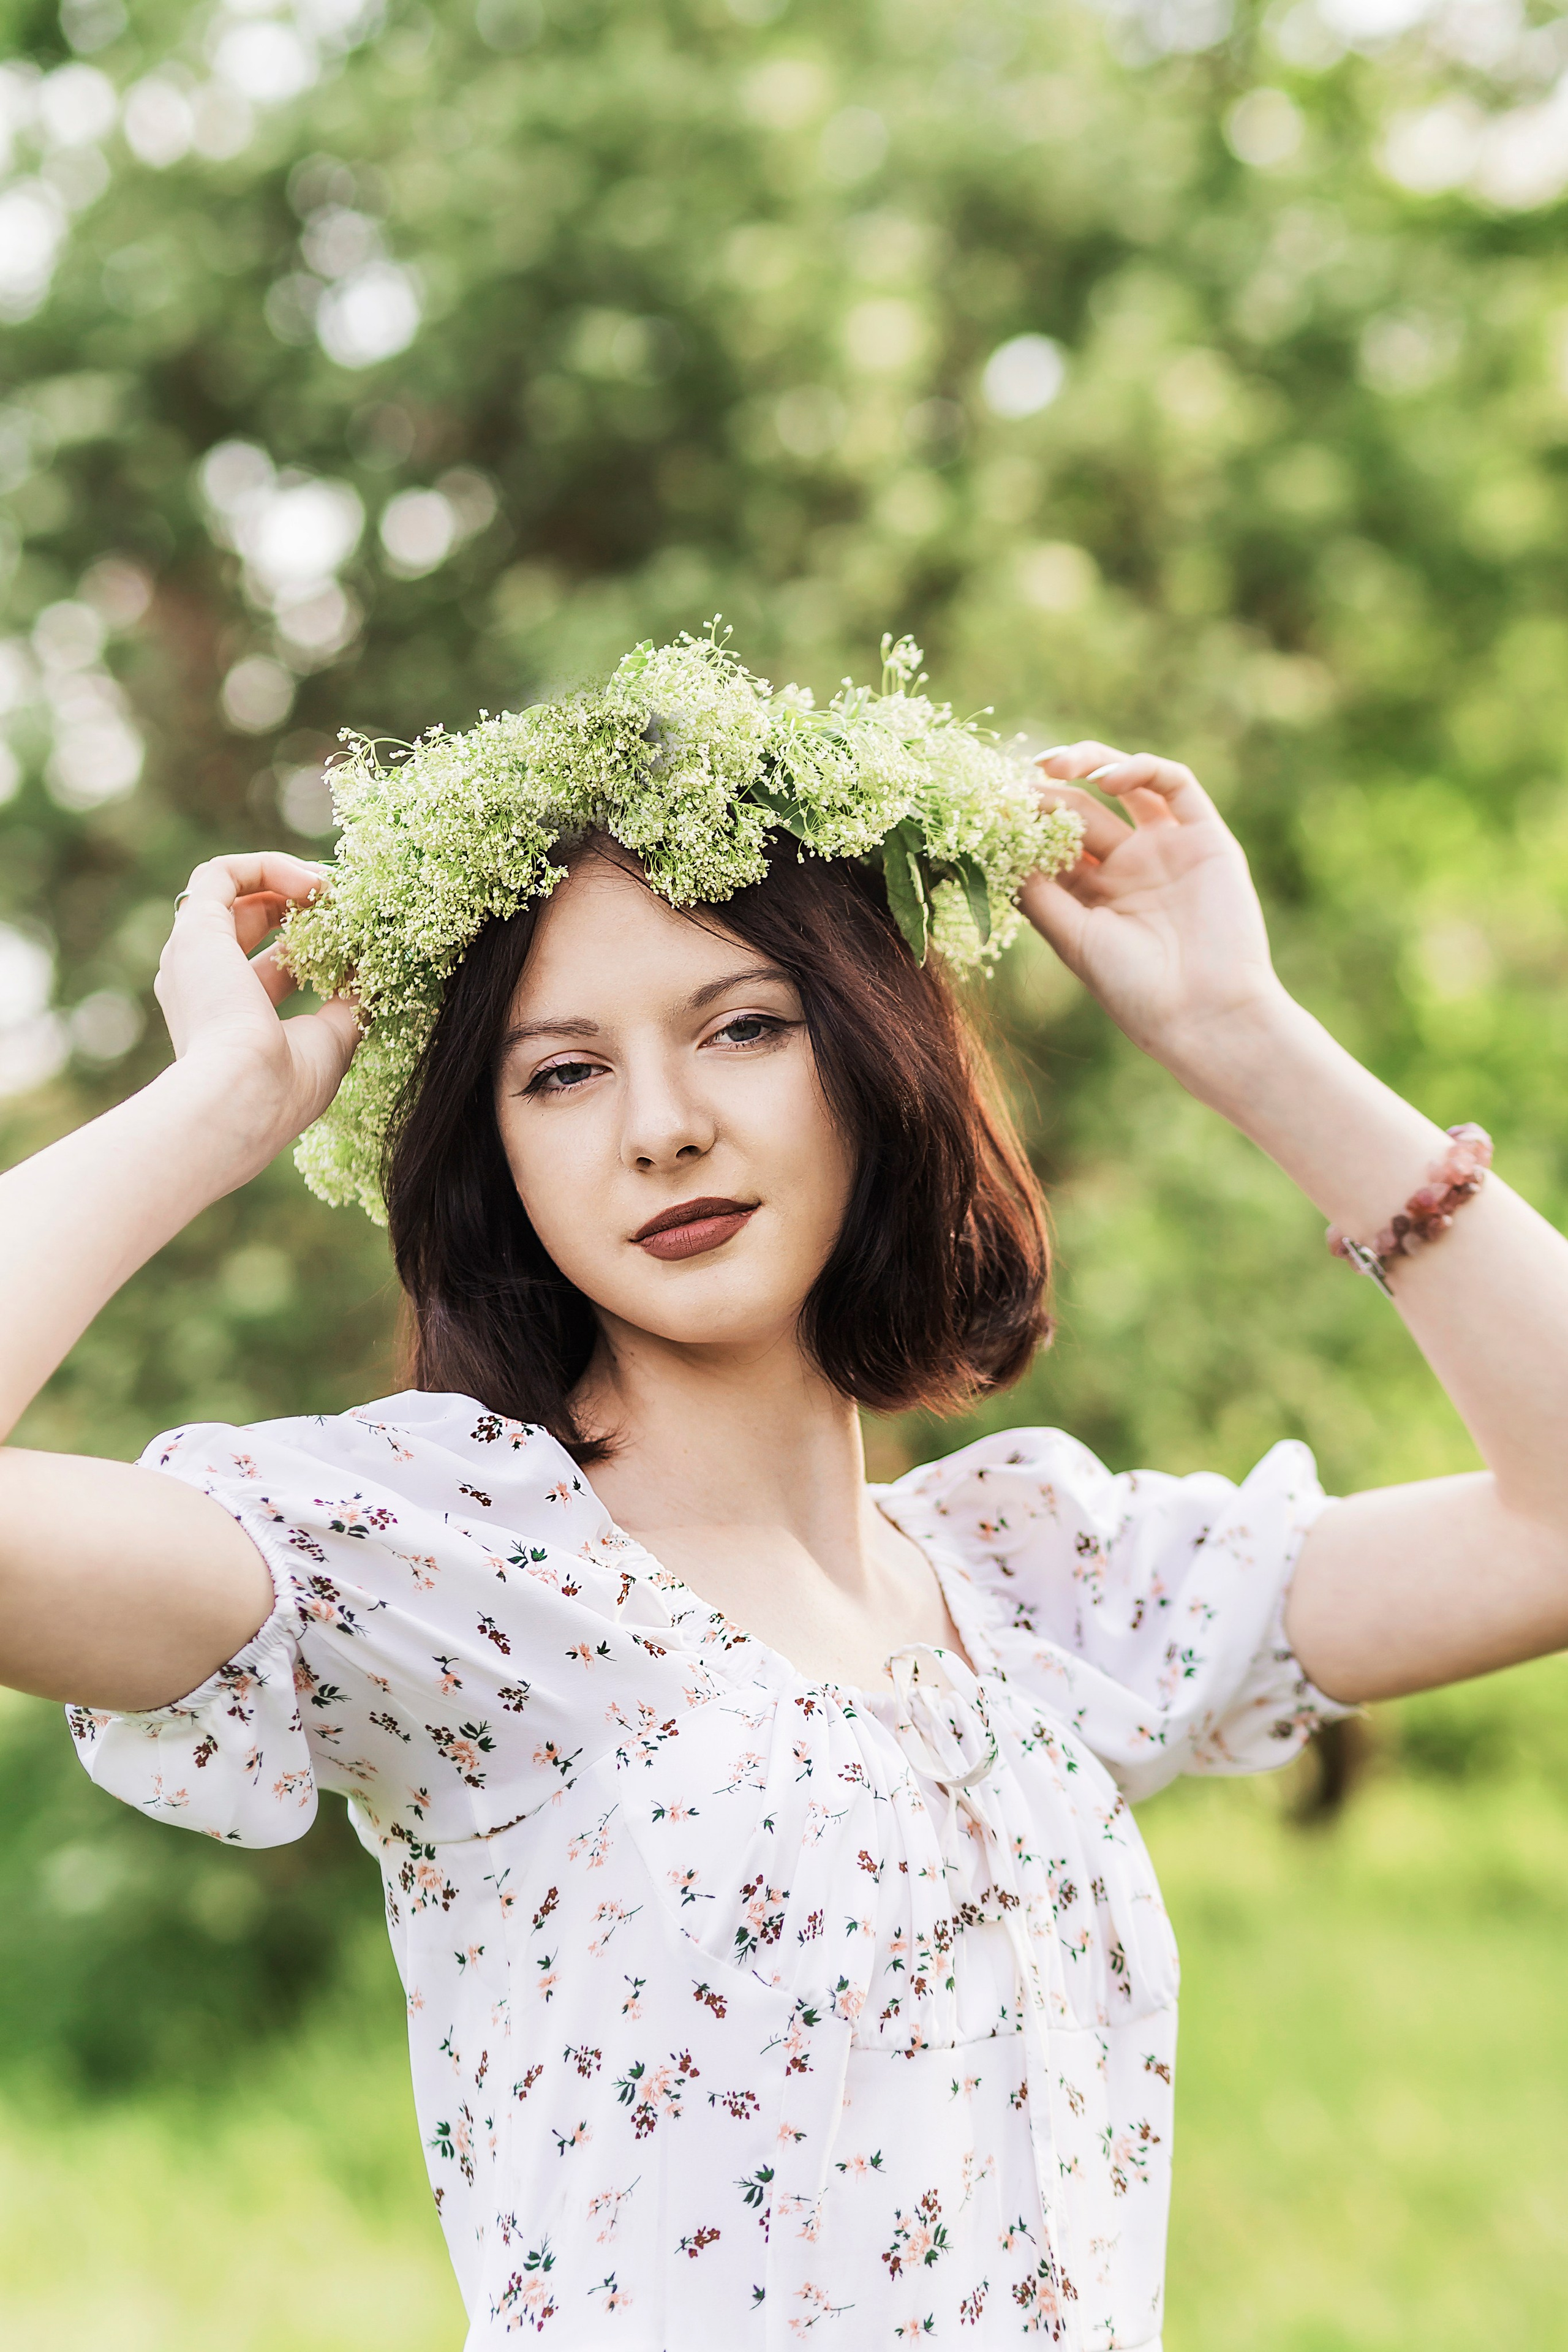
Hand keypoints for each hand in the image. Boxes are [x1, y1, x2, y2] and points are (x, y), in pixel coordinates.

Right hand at [154, 852, 359, 1175]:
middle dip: (300, 907)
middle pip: (249, 924)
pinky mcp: (193, 930)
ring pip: (230, 892)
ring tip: (329, 889)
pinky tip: (309, 884)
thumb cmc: (285, 1085)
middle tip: (345, 904)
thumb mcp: (330, 1041)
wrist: (243, 1094)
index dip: (314, 945)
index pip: (270, 967)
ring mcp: (192, 956)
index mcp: (228, 1019)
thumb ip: (347, 1005)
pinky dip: (266, 866)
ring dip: (284, 880)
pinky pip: (220, 874)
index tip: (354, 940)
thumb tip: (369, 975)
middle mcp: (201, 984)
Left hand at [1021, 742, 1286, 1083]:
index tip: (988, 808)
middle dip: (1045, 794)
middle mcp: (1129, 866)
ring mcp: (1167, 849)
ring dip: (1087, 763)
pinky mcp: (1207, 838)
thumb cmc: (1135, 990)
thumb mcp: (1073, 940)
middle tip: (1014, 785)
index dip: (1022, 821)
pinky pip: (1175, 785)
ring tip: (1049, 766)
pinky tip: (1106, 780)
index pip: (1051, 842)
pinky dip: (1141, 770)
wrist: (1206, 1015)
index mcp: (1093, 894)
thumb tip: (995, 849)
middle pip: (1080, 810)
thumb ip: (1038, 894)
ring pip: (1125, 784)